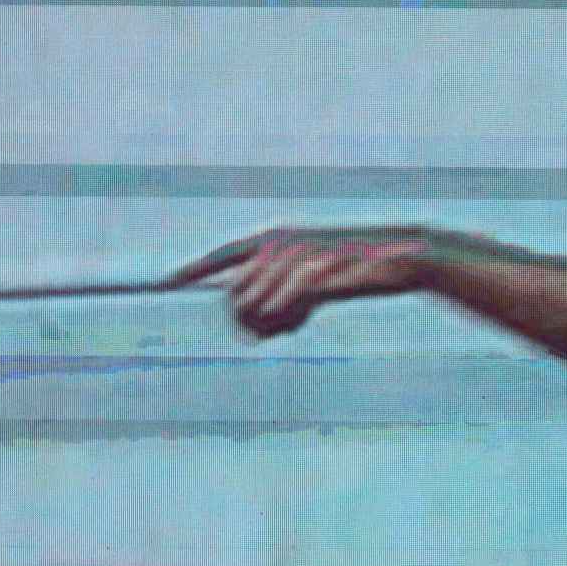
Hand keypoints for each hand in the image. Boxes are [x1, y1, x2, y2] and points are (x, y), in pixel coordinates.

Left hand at [171, 225, 432, 337]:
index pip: (224, 255)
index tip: (163, 284)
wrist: (403, 257)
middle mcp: (278, 243)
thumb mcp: (317, 276)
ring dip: (269, 323)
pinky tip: (301, 320)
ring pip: (251, 305)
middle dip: (248, 319)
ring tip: (293, 322)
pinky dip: (287, 321)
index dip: (193, 269)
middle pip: (233, 294)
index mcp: (276, 238)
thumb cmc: (360, 269)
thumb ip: (281, 285)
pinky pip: (279, 310)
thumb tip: (246, 310)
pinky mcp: (311, 276)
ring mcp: (294, 259)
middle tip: (280, 328)